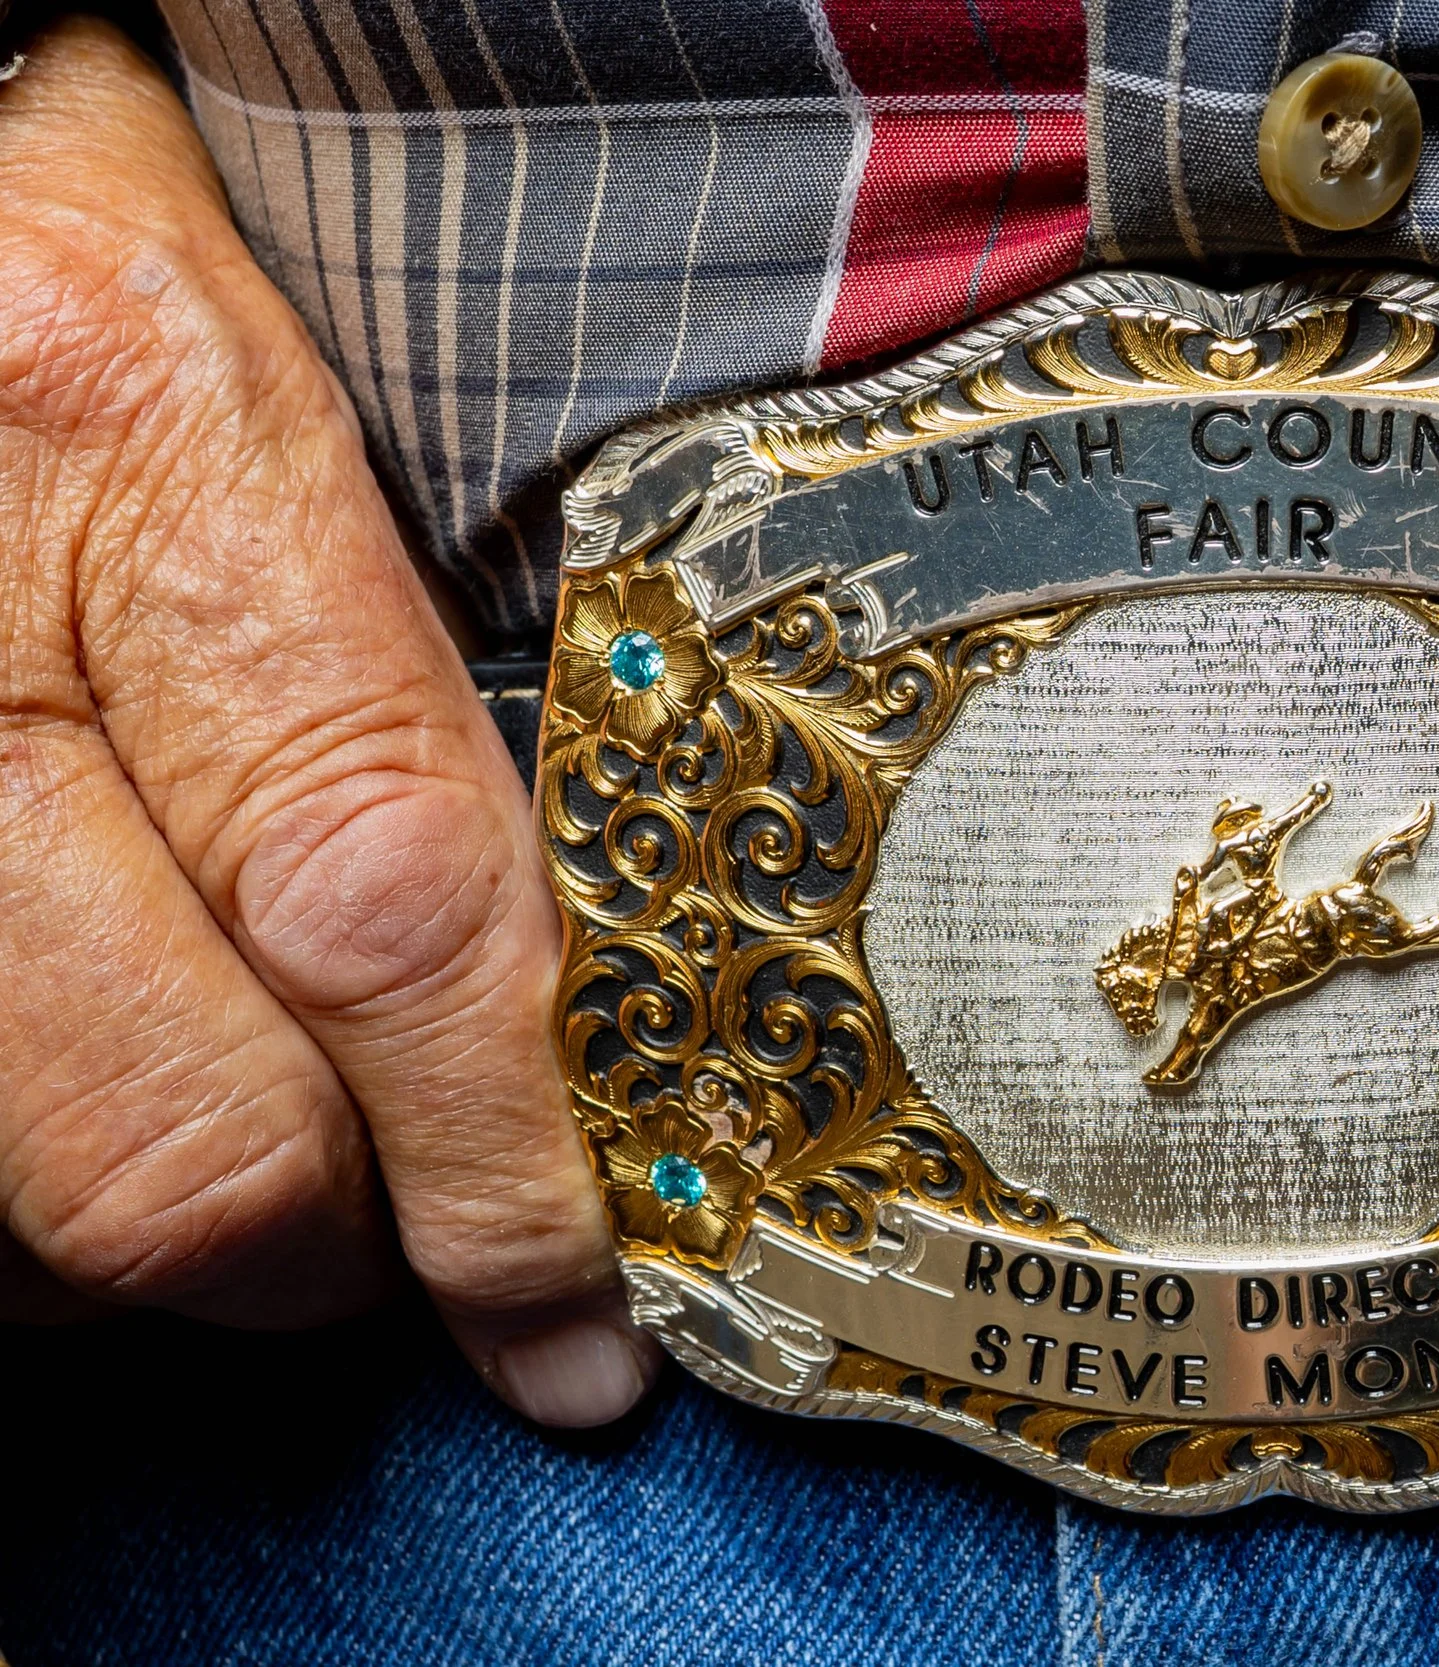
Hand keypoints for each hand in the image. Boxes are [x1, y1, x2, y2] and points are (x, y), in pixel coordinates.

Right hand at [0, 22, 654, 1422]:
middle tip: (413, 1222)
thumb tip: (555, 970)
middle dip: (328, 1238)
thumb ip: (415, 647)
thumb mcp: (290, 361)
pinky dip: (14, 1197)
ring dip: (148, 1226)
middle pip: (177, 1135)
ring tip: (234, 1107)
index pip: (387, 902)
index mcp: (140, 423)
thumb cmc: (83, 252)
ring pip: (11, 1209)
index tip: (578, 1303)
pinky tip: (75, 1076)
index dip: (503, 1165)